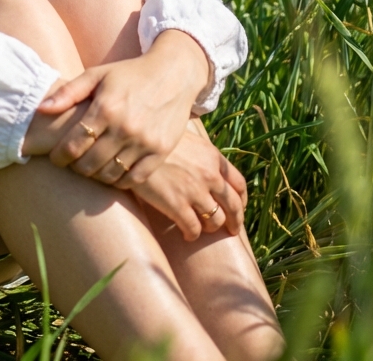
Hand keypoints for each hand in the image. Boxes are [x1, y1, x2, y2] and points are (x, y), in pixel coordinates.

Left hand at [38, 30, 210, 186]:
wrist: (173, 74)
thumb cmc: (128, 74)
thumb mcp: (96, 75)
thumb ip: (68, 93)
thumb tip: (40, 109)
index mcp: (106, 108)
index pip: (74, 145)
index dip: (60, 156)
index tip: (56, 157)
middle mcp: (125, 128)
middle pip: (89, 164)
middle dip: (75, 167)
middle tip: (72, 163)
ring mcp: (145, 142)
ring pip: (110, 175)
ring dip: (96, 176)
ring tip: (90, 167)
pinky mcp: (160, 152)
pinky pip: (134, 178)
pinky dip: (119, 181)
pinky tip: (111, 172)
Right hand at [131, 121, 246, 240]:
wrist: (131, 143)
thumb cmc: (154, 138)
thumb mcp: (184, 137)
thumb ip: (200, 154)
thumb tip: (206, 166)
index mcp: (212, 157)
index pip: (239, 183)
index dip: (241, 199)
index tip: (238, 207)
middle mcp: (209, 175)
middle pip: (233, 206)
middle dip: (234, 221)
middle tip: (231, 229)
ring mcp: (194, 192)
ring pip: (215, 220)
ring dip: (211, 227)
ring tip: (203, 228)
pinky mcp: (177, 205)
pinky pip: (194, 228)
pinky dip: (193, 234)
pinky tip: (187, 234)